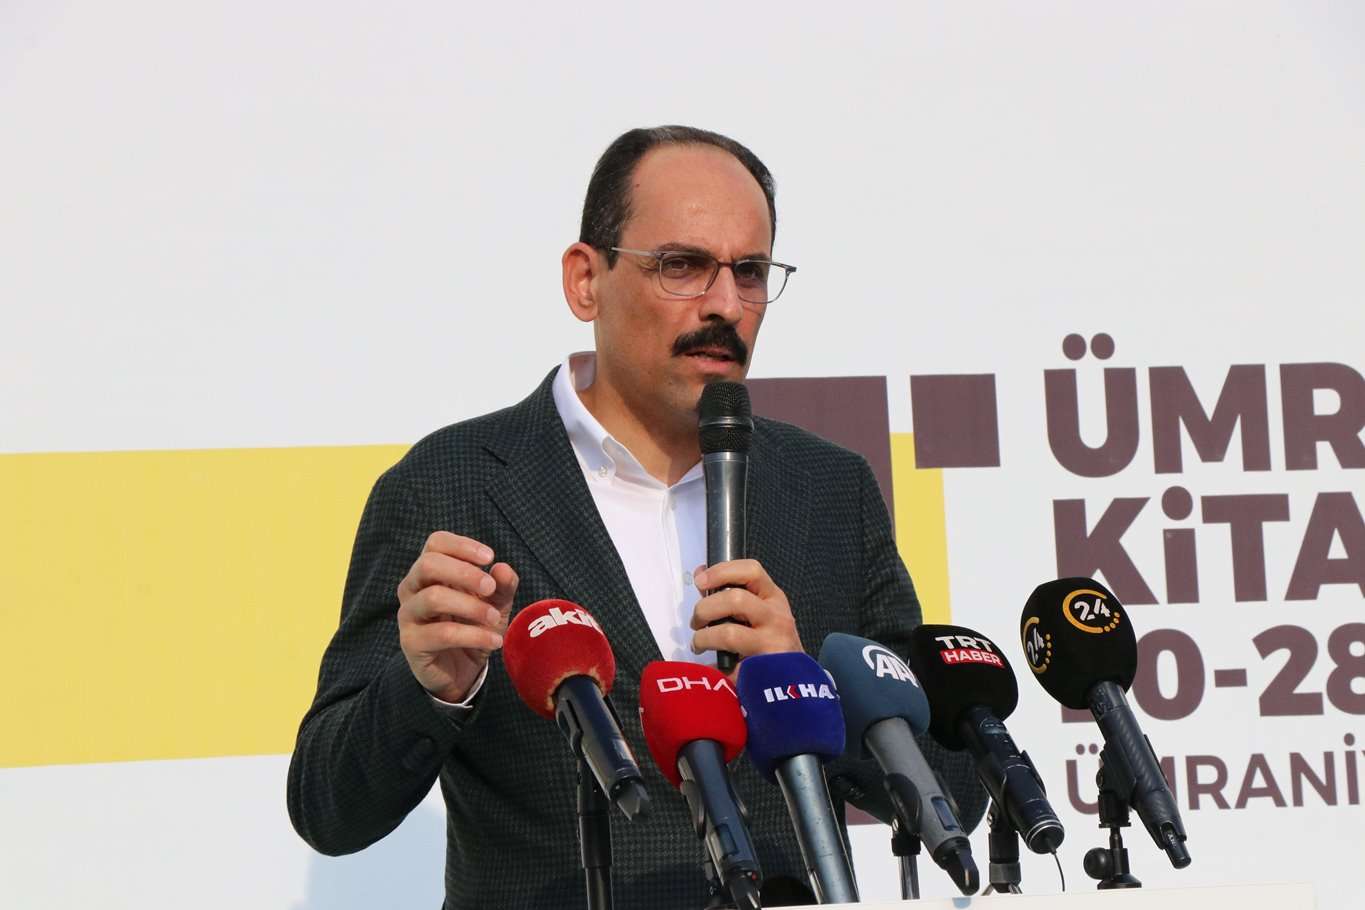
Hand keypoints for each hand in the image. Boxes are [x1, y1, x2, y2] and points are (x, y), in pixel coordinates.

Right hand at [397, 531, 518, 703]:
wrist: (460, 671)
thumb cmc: (473, 627)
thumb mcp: (495, 604)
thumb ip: (502, 586)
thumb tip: (502, 568)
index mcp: (430, 572)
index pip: (436, 543)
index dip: (462, 546)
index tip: (490, 557)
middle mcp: (412, 589)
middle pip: (428, 564)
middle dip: (464, 573)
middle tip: (491, 588)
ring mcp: (408, 615)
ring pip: (433, 597)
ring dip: (471, 606)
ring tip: (494, 618)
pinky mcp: (411, 643)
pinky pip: (442, 633)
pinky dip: (474, 636)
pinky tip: (494, 642)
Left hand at [689, 559, 802, 670]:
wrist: (795, 681)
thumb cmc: (770, 642)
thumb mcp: (758, 612)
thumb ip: (730, 593)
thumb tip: (701, 575)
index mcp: (773, 597)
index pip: (751, 571)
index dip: (721, 572)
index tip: (700, 581)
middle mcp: (776, 616)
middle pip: (735, 599)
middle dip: (705, 609)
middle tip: (697, 622)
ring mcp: (772, 643)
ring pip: (729, 633)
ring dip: (704, 638)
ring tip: (700, 643)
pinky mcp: (763, 669)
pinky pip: (728, 665)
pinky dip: (714, 666)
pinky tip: (715, 667)